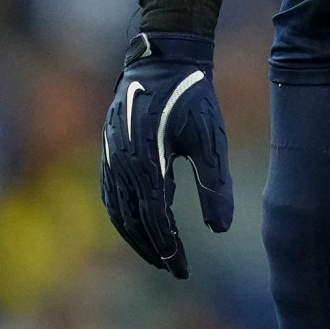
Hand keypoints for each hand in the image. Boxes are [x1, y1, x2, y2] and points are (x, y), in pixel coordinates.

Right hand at [99, 30, 233, 277]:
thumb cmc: (192, 97)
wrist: (163, 59)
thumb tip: (221, 229)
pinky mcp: (108, 150)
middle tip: (175, 269)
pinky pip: (109, 194)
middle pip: (133, 221)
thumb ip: (215, 184)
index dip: (169, 248)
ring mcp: (110, 156)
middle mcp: (121, 163)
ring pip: (117, 211)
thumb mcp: (210, 138)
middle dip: (154, 249)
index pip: (156, 218)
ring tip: (158, 256)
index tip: (184, 269)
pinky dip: (122, 217)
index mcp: (147, 161)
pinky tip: (138, 227)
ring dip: (135, 238)